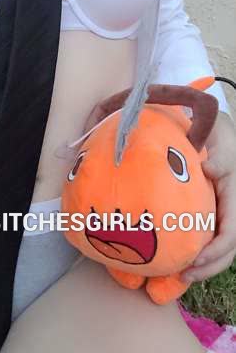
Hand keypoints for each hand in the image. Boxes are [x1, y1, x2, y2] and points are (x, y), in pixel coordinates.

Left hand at [182, 111, 235, 282]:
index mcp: (233, 199)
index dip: (215, 252)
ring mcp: (220, 213)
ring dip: (202, 266)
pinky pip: (205, 237)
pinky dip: (195, 252)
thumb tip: (210, 169)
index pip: (229, 235)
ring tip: (179, 275)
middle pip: (226, 251)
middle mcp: (230, 211)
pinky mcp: (209, 213)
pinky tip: (177, 260)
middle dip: (208, 267)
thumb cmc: (217, 137)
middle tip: (184, 276)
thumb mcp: (220, 143)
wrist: (214, 131)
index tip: (196, 259)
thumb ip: (219, 156)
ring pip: (218, 249)